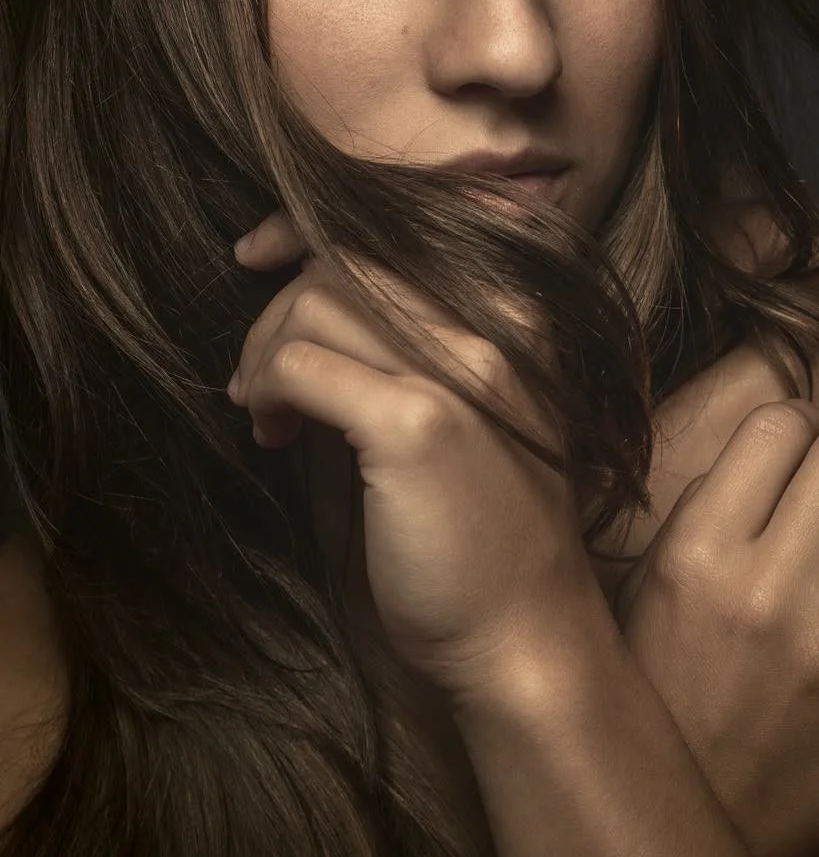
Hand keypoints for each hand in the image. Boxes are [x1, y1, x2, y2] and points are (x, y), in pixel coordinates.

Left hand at [227, 211, 602, 694]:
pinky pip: (300, 365)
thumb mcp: (476, 411)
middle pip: (343, 262)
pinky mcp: (416, 422)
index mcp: (518, 313)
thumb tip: (314, 295)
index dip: (306, 228)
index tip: (258, 257)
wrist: (523, 629)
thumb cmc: (489, 531)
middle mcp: (498, 324)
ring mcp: (461, 368)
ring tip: (263, 411)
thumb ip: (419, 342)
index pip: (393, 226)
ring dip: (263, 355)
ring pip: (313, 307)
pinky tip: (270, 430)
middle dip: (276, 311)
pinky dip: (266, 388)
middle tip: (259, 380)